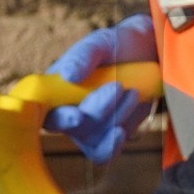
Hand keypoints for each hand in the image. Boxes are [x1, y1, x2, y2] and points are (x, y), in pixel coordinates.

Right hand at [44, 16, 157, 161]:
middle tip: (118, 86)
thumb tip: (67, 75)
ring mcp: (89, 127)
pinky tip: (122, 130)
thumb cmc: (116, 46)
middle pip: (74, 129)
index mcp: (57, 90)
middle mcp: (69, 111)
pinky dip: (114, 143)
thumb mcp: (100, 43)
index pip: (47, 111)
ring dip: (115, 118)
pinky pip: (106, 149)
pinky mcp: (109, 135)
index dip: (59, 117)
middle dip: (96, 112)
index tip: (77, 115)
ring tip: (133, 92)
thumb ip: (83, 56)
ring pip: (93, 140)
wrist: (147, 54)